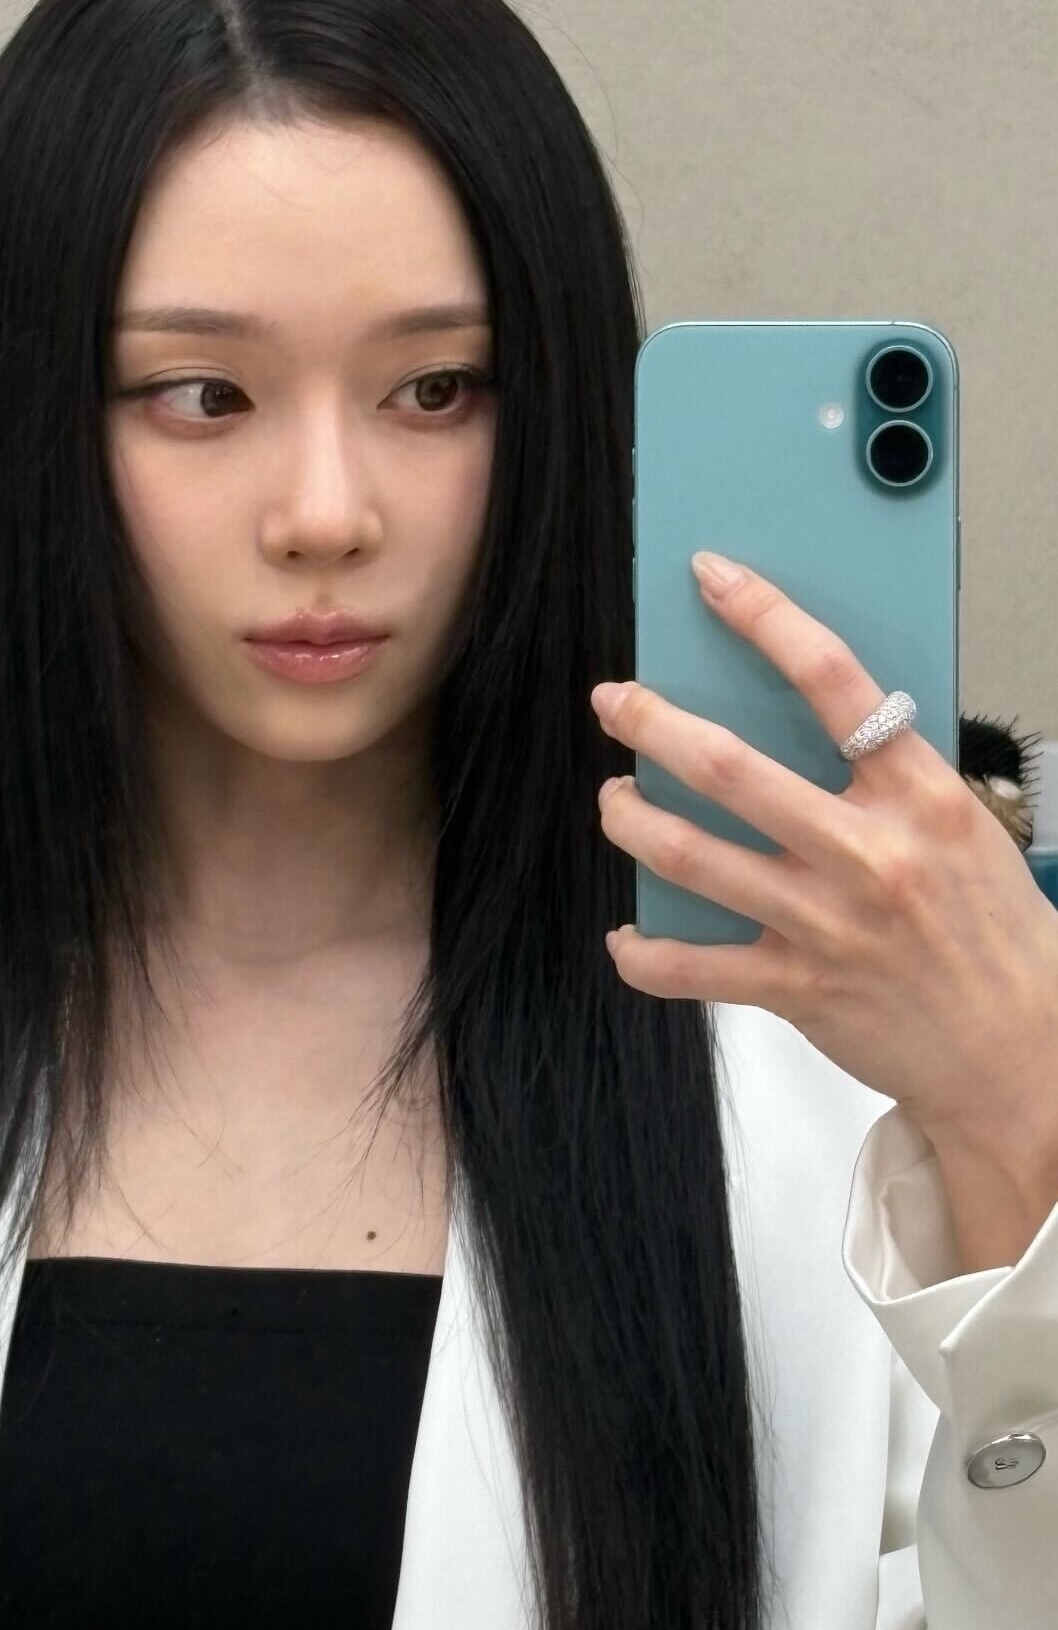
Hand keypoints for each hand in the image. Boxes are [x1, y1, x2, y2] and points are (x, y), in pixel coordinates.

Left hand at [592, 550, 1057, 1270]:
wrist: (1020, 1051)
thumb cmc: (994, 932)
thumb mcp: (961, 827)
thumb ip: (889, 777)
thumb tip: (810, 720)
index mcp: (918, 797)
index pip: (835, 681)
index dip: (765, 618)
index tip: (716, 579)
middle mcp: (865, 854)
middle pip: (728, 768)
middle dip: (652, 724)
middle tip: (615, 702)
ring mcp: (823, 924)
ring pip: (690, 856)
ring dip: (631, 819)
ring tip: (613, 798)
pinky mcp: (794, 989)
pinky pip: (691, 967)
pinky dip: (644, 951)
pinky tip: (627, 933)